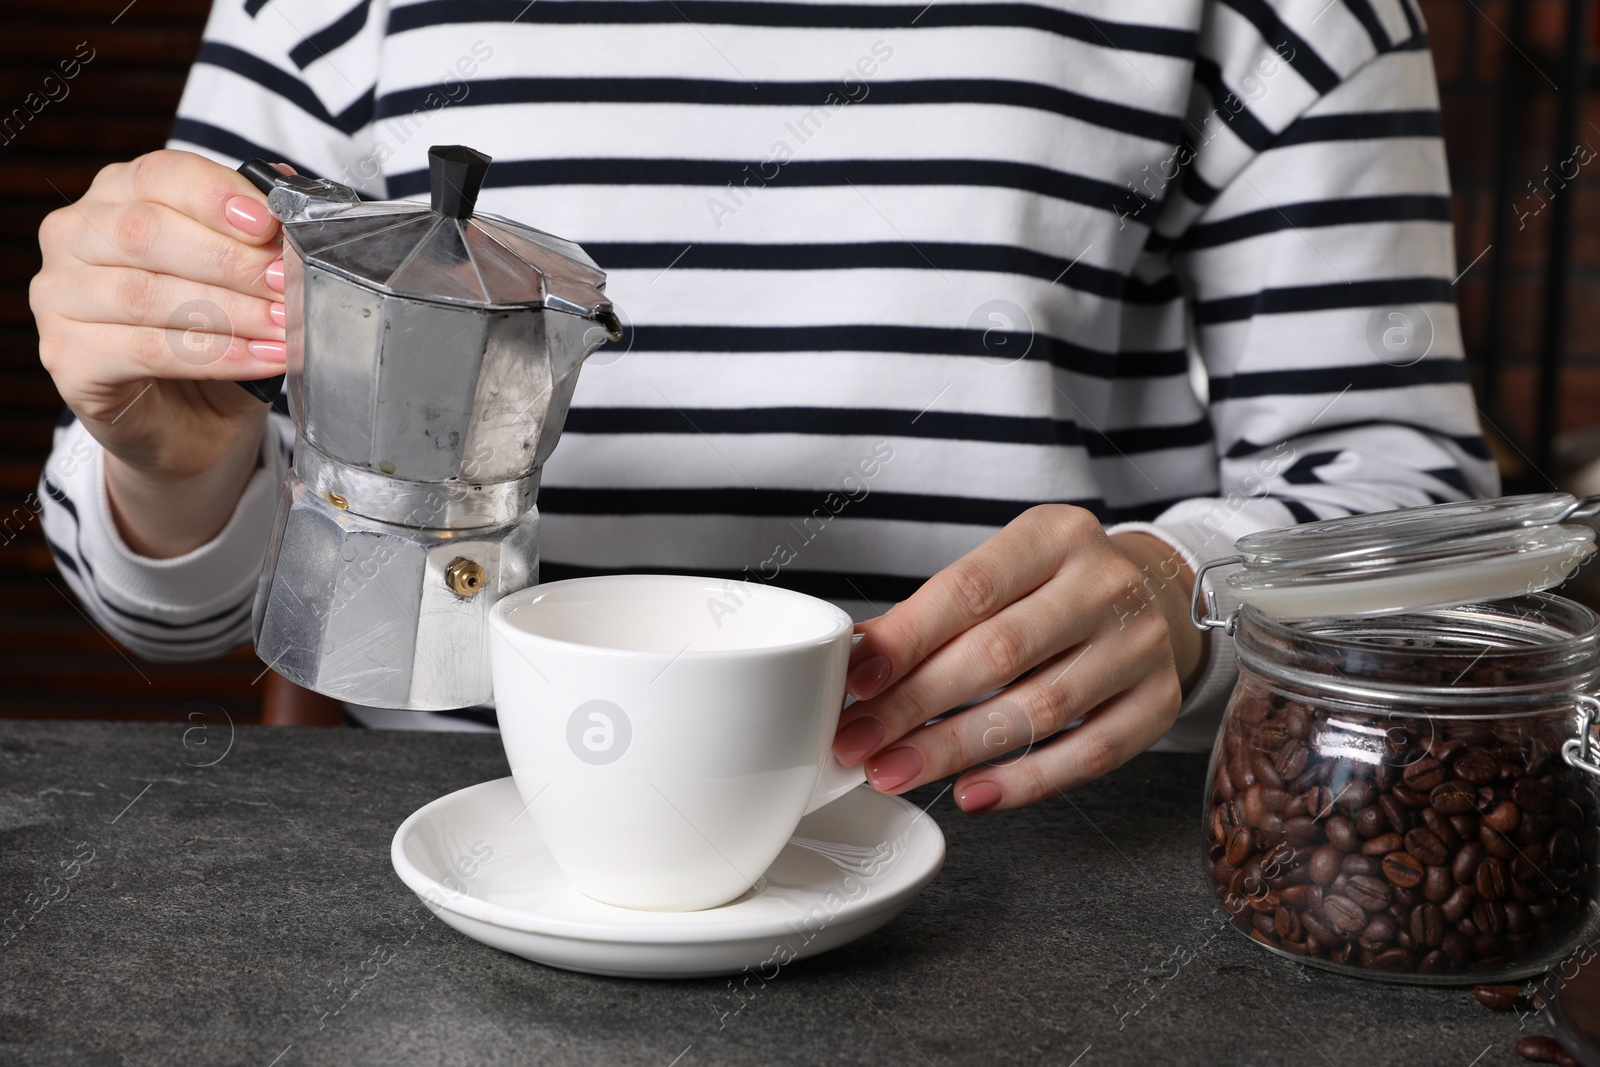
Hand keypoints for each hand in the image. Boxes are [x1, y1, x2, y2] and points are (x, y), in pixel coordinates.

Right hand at [30, 149, 288, 556]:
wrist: (190, 421)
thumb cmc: (214, 333)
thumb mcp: (238, 276)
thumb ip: (254, 240)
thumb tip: (293, 213)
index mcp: (116, 196)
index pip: (160, 174)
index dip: (216, 196)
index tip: (270, 223)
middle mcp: (74, 237)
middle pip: (147, 232)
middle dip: (230, 259)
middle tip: (288, 283)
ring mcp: (60, 297)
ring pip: (147, 294)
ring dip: (231, 311)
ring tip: (285, 325)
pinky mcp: (68, 356)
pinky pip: (148, 350)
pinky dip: (217, 355)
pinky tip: (262, 358)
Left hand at [831, 505, 1206, 812]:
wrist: (1153, 596)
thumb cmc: (1052, 588)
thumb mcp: (998, 574)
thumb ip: (931, 614)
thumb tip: (856, 659)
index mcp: (1055, 535)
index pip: (970, 589)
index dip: (908, 639)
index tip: (857, 680)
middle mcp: (1105, 584)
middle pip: (1000, 653)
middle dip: (916, 705)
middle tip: (859, 744)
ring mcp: (1140, 644)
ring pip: (1040, 709)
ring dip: (956, 750)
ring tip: (897, 772)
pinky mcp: (1159, 701)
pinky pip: (1090, 754)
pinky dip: (1025, 782)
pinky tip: (971, 794)